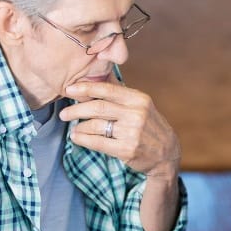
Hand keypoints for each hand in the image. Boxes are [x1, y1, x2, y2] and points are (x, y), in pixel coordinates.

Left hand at [60, 81, 180, 177]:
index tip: (69, 89)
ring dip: (79, 127)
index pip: (107, 90)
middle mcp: (136, 114)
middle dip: (76, 109)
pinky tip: (77, 137)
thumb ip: (120, 93)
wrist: (166, 153)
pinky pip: (97, 142)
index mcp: (139, 99)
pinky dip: (83, 139)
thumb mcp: (141, 105)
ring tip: (73, 128)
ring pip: (95, 126)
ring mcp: (132, 132)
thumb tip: (97, 77)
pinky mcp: (126, 150)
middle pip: (98, 108)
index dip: (85, 88)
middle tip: (64, 113)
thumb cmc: (149, 126)